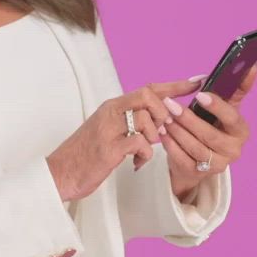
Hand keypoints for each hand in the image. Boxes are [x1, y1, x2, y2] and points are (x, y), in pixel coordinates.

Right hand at [46, 76, 204, 201]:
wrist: (58, 174)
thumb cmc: (84, 156)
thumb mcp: (108, 133)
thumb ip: (130, 124)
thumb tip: (159, 122)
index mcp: (112, 107)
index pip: (148, 88)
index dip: (175, 85)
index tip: (197, 82)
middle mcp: (110, 112)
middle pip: (149, 96)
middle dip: (164, 114)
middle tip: (161, 133)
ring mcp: (108, 129)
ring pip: (146, 119)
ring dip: (153, 137)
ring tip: (143, 151)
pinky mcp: (108, 148)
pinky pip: (140, 143)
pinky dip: (144, 155)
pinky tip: (135, 164)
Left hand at [161, 60, 256, 200]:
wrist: (200, 155)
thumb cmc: (213, 124)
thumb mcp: (224, 106)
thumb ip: (236, 86)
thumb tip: (254, 62)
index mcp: (241, 131)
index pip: (232, 118)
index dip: (217, 107)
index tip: (200, 94)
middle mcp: (233, 150)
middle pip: (210, 136)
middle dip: (188, 119)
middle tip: (170, 105)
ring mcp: (216, 165)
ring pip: (195, 148)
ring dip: (177, 132)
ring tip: (164, 118)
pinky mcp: (199, 174)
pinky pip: (182, 159)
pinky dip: (171, 145)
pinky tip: (162, 133)